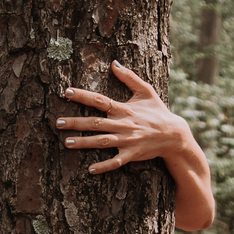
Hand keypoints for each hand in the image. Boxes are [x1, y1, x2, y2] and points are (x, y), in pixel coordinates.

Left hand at [52, 60, 214, 229]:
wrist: (174, 134)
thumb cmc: (158, 112)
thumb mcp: (146, 91)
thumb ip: (129, 77)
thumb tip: (114, 63)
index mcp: (124, 109)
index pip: (100, 100)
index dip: (83, 96)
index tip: (67, 92)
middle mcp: (123, 124)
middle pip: (95, 123)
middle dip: (76, 123)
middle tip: (58, 122)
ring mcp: (127, 141)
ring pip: (102, 142)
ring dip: (84, 143)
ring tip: (66, 143)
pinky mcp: (132, 154)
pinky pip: (116, 161)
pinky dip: (104, 166)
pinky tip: (90, 169)